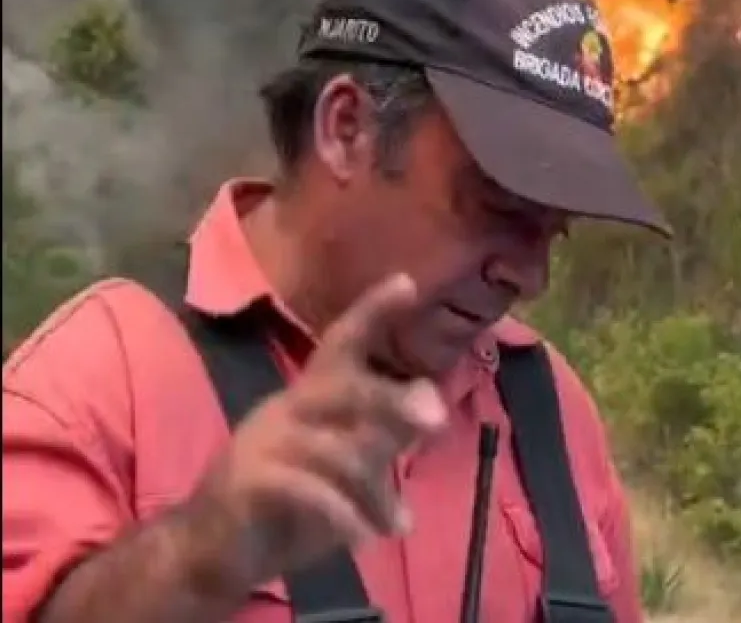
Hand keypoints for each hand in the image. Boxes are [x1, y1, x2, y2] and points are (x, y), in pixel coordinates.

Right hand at [184, 273, 446, 590]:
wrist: (207, 555)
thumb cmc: (282, 507)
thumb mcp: (342, 472)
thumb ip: (380, 436)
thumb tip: (430, 401)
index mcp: (306, 400)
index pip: (339, 345)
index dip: (372, 313)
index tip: (408, 282)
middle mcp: (283, 411)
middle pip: (339, 387)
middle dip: (390, 398)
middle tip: (437, 418)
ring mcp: (260, 444)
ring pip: (332, 449)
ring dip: (375, 492)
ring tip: (397, 524)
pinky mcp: (244, 483)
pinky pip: (306, 489)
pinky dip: (342, 514)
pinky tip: (362, 536)